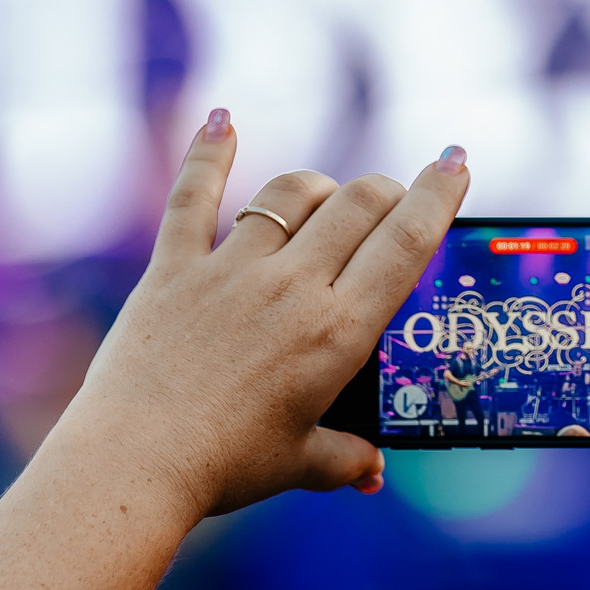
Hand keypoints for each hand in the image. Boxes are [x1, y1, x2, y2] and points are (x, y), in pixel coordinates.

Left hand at [69, 113, 468, 516]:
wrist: (134, 463)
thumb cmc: (225, 467)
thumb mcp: (302, 464)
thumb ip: (346, 457)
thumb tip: (371, 469)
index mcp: (338, 333)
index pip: (406, 244)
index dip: (438, 196)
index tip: (456, 163)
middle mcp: (291, 287)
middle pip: (358, 204)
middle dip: (388, 189)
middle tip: (395, 199)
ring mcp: (229, 271)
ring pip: (291, 194)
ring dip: (320, 186)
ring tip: (328, 198)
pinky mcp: (173, 268)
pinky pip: (193, 196)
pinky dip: (209, 155)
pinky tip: (223, 121)